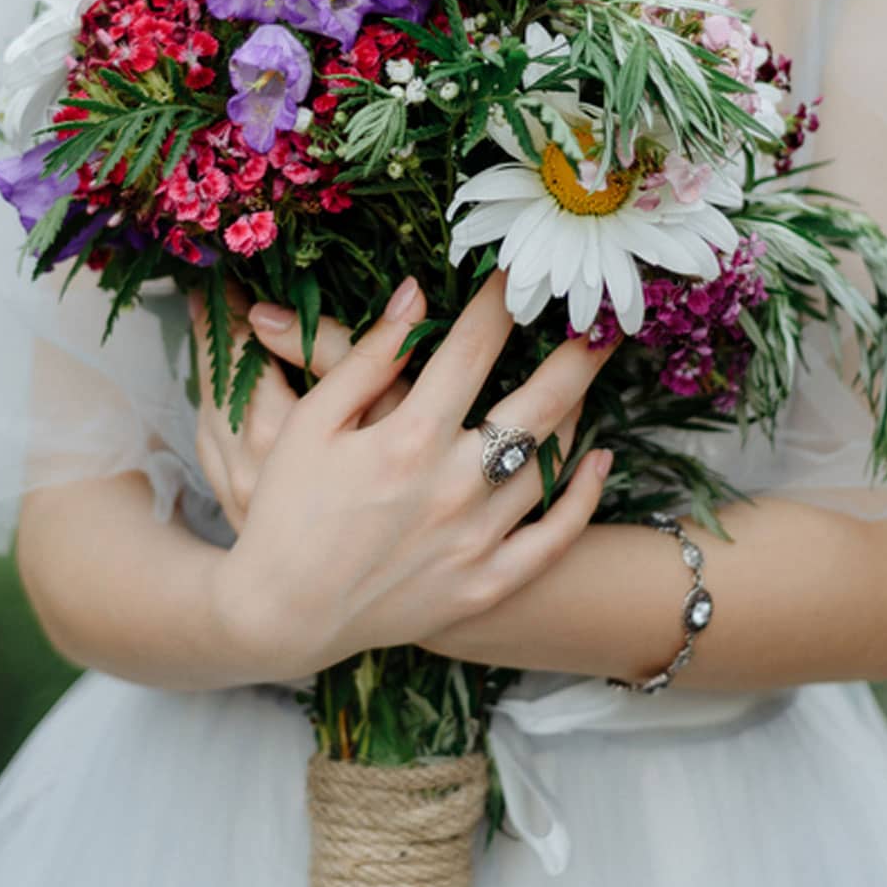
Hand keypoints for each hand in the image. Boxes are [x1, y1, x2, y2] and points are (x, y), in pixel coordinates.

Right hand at [211, 269, 619, 678]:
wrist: (281, 616)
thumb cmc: (287, 510)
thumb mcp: (310, 424)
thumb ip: (367, 358)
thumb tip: (415, 295)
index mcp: (406, 440)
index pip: (471, 349)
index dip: (500, 301)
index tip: (520, 270)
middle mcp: (452, 487)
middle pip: (540, 403)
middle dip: (579, 353)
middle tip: (605, 320)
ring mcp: (475, 540)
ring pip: (551, 464)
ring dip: (577, 413)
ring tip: (586, 379)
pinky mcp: (484, 584)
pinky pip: (554, 538)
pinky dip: (583, 497)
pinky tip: (598, 460)